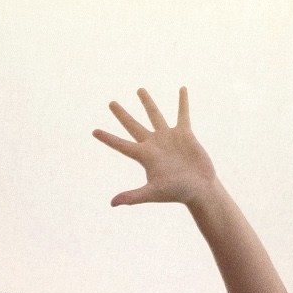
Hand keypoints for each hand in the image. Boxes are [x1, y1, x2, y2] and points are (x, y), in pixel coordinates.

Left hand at [93, 86, 215, 206]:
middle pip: (133, 125)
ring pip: (155, 115)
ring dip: (147, 103)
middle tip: (111, 103)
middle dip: (122, 115)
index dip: (108, 138)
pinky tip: (182, 89)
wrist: (199, 189)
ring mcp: (168, 138)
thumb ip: (134, 196)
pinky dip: (183, 102)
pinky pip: (182, 114)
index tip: (94, 131)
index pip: (121, 145)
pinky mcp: (185, 134)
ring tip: (139, 90)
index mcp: (145, 156)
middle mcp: (154, 145)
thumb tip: (113, 203)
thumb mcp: (153, 193)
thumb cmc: (176, 193)